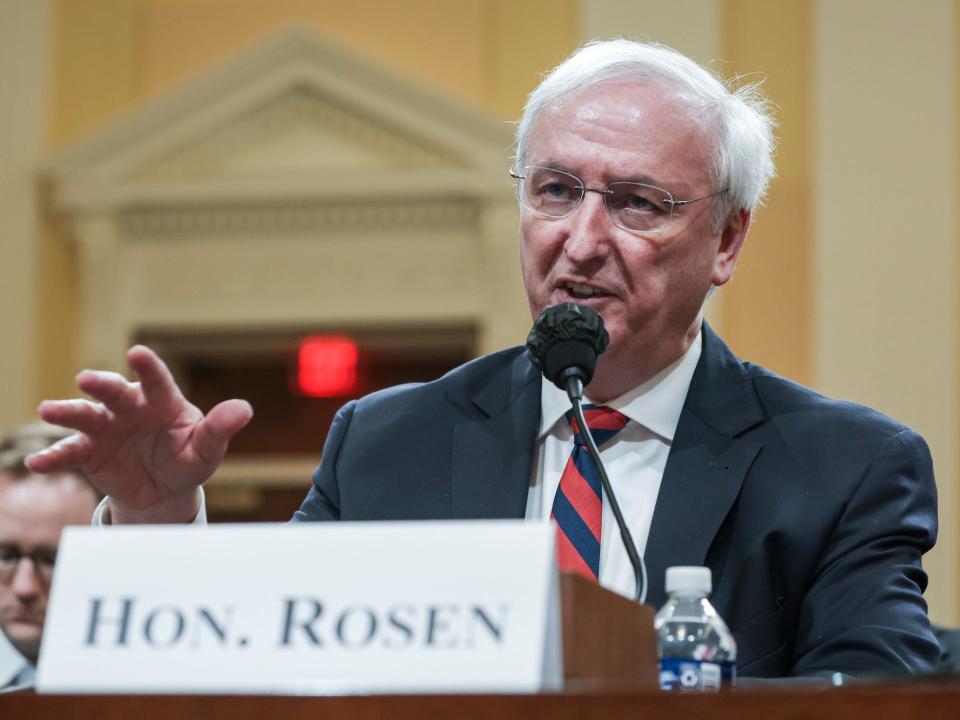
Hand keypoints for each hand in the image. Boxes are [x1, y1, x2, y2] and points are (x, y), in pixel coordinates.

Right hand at [26, 345, 252, 523]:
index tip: (138, 353)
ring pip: (84, 415)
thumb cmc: (188, 459)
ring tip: (48, 410)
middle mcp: (129, 407)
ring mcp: (106, 427)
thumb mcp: (206, 449)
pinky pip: (69, 452)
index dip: (148, 366)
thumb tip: (244, 410)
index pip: (157, 380)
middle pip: (114, 391)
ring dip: (66, 411)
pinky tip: (36, 463)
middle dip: (102, 384)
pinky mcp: (88, 451)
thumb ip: (220, 429)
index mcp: (162, 401)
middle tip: (87, 379)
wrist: (163, 490)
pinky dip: (52, 457)